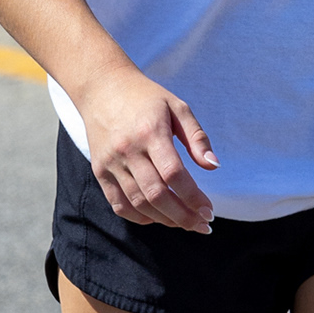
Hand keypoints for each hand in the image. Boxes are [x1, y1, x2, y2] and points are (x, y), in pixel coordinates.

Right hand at [76, 70, 218, 230]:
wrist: (102, 87)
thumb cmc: (145, 97)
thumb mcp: (177, 106)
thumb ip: (197, 137)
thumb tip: (213, 166)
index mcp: (150, 132)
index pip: (174, 174)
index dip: (193, 198)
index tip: (210, 211)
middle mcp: (128, 150)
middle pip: (156, 195)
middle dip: (183, 216)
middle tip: (202, 225)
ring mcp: (111, 163)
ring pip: (138, 204)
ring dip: (165, 220)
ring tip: (186, 223)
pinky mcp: (100, 171)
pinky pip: (119, 204)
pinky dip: (140, 218)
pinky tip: (159, 218)